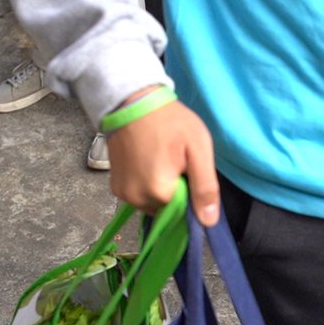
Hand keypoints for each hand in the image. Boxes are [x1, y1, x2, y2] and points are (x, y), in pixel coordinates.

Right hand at [106, 94, 219, 225]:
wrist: (132, 102)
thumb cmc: (170, 121)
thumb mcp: (198, 149)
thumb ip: (205, 188)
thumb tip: (208, 222)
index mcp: (159, 192)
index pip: (186, 212)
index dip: (193, 194)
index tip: (190, 171)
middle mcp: (137, 199)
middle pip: (169, 210)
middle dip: (178, 192)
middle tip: (177, 162)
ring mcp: (123, 195)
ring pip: (155, 205)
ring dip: (163, 191)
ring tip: (163, 161)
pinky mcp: (115, 188)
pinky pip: (140, 197)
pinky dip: (148, 187)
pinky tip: (150, 164)